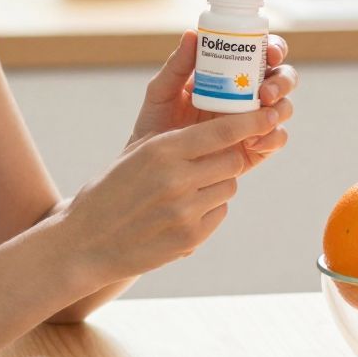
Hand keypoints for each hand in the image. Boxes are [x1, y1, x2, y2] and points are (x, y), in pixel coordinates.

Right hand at [58, 104, 290, 287]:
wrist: (85, 243)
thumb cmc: (111, 190)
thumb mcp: (138, 154)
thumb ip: (178, 141)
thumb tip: (225, 126)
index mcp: (163, 151)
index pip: (223, 131)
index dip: (252, 121)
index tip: (272, 114)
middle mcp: (177, 180)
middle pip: (233, 161)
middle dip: (229, 158)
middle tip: (210, 161)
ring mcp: (185, 212)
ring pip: (229, 187)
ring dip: (217, 184)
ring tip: (185, 191)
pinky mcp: (191, 239)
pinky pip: (219, 213)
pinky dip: (209, 209)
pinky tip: (180, 213)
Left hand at [130, 31, 298, 149]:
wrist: (153, 167)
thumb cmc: (156, 123)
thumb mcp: (162, 92)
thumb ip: (177, 65)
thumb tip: (192, 34)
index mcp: (231, 73)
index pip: (260, 53)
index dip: (274, 48)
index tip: (270, 54)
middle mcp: (249, 94)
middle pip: (283, 77)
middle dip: (283, 81)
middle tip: (265, 93)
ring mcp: (255, 121)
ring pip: (284, 106)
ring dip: (281, 108)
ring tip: (262, 117)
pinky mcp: (258, 147)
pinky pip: (277, 138)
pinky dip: (272, 137)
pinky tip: (252, 142)